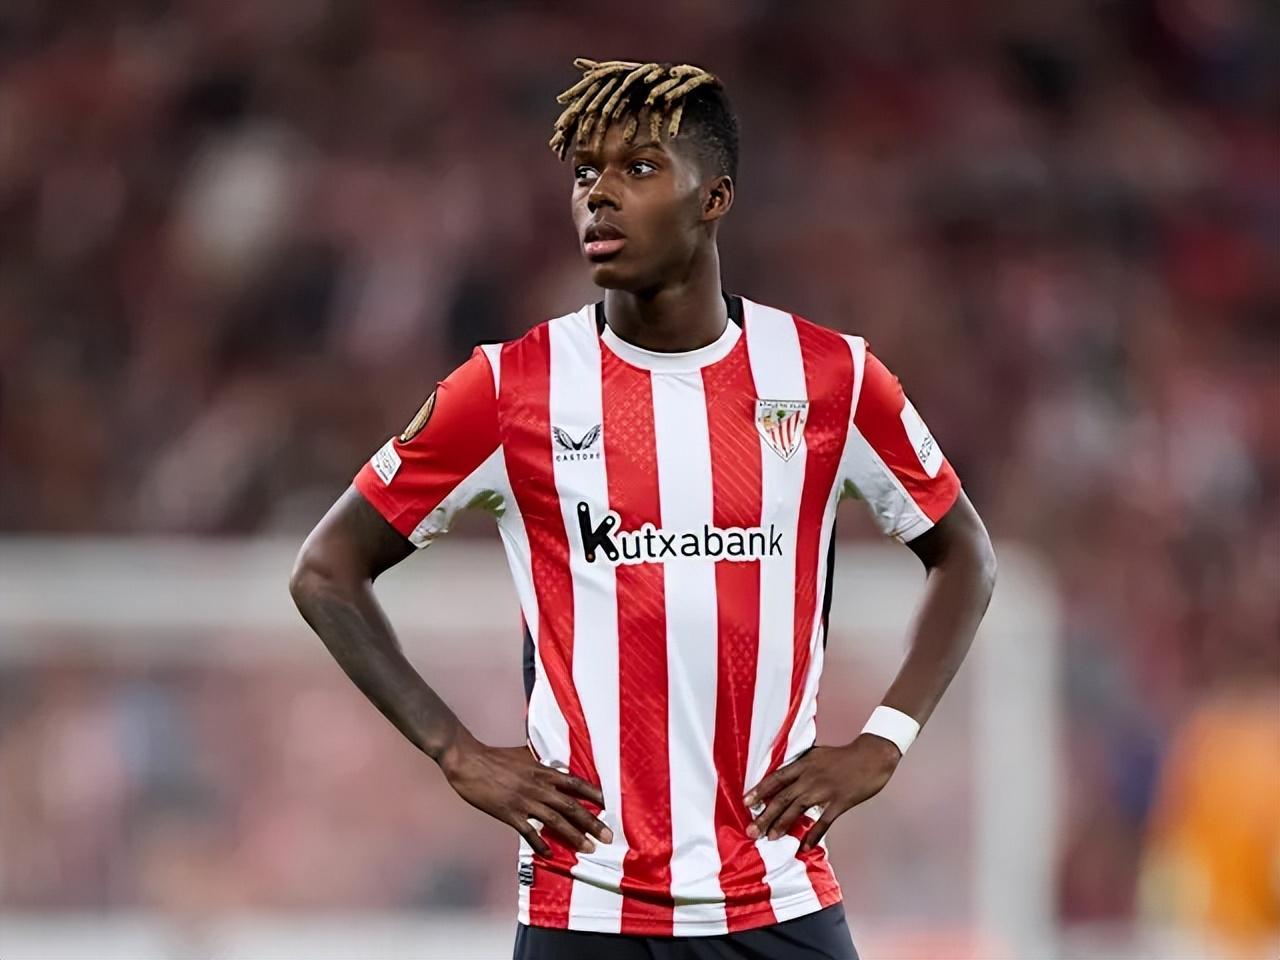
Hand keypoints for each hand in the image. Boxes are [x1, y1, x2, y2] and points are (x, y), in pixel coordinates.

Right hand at [439, 737, 612, 857]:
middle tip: (608, 837)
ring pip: (555, 821)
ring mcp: (524, 801)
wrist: (468, 760)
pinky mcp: (509, 813)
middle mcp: (538, 786)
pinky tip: (550, 855)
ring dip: (574, 836)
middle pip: (571, 806)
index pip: (575, 783)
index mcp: (542, 770)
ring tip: (588, 848)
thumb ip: (540, 761)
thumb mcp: (523, 755)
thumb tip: (552, 763)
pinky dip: (540, 844)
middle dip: (592, 823)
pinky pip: (529, 832)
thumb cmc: (494, 756)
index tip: (609, 805)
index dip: (594, 794)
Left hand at [743, 734, 901, 851]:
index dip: (760, 791)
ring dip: (782, 825)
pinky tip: (804, 847)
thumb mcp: (818, 755)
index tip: (746, 802)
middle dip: (765, 815)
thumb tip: (785, 778)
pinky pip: (823, 821)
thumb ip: (802, 766)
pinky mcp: (840, 802)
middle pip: (782, 797)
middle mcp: (810, 777)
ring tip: (770, 838)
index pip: (776, 778)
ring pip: (798, 809)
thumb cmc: (844, 755)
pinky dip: (813, 835)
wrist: (872, 755)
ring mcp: (825, 790)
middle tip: (751, 830)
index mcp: (804, 763)